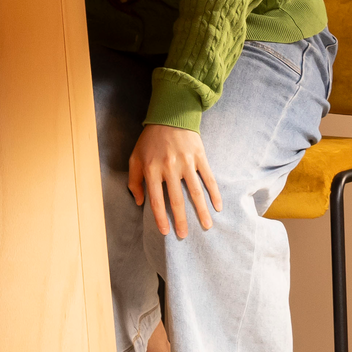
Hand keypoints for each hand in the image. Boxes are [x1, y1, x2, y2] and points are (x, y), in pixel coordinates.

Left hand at [128, 124, 219, 240]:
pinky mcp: (199, 157)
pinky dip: (214, 193)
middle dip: (181, 220)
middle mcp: (169, 168)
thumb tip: (139, 202)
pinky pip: (208, 178)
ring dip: (202, 211)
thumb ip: (134, 181)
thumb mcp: (135, 158)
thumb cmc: (150, 140)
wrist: (170, 116)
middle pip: (177, 200)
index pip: (156, 200)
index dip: (160, 218)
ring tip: (206, 226)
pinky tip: (218, 207)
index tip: (165, 232)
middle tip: (184, 236)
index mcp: (151, 169)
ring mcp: (186, 162)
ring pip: (195, 192)